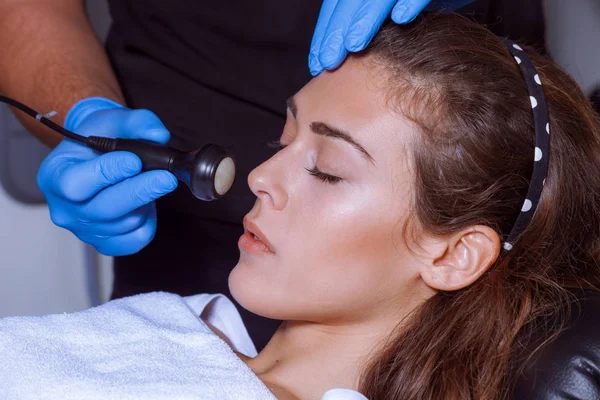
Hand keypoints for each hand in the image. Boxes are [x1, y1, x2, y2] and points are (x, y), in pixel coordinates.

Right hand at [37, 97, 177, 255]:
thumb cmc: (100, 139)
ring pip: (125, 223)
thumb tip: (159, 135)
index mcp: (54, 176)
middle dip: (140, 191)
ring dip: (145, 202)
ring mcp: (84, 230)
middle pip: (105, 208)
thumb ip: (138, 122)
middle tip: (167, 178)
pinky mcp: (105, 243)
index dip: (108, 173)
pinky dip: (147, 222)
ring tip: (149, 182)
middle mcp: (64, 209)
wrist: (97, 157)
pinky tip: (146, 203)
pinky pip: (134, 240)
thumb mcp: (113, 119)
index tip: (134, 161)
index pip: (76, 184)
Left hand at [309, 0, 474, 74]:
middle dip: (337, 31)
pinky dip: (411, 0)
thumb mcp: (391, 12)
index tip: (317, 63)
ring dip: (366, 18)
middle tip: (328, 62)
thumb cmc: (426, 0)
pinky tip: (401, 18)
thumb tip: (345, 56)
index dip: (325, 32)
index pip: (337, 5)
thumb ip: (371, 26)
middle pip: (351, 0)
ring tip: (354, 45)